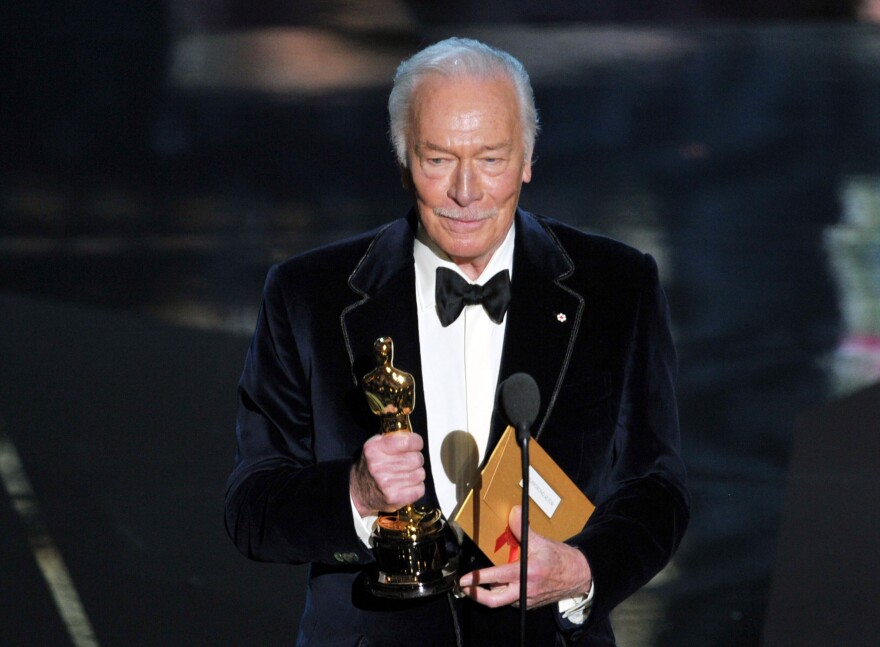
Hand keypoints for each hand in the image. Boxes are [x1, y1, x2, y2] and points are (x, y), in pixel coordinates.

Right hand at [350, 431, 424, 516]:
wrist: (357, 492)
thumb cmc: (370, 466)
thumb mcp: (374, 446)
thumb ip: (392, 438)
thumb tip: (411, 435)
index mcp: (375, 449)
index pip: (408, 442)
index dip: (416, 442)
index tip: (415, 445)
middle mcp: (379, 466)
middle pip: (417, 459)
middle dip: (416, 459)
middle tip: (408, 462)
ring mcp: (387, 484)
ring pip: (420, 474)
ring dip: (416, 474)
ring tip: (405, 474)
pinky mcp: (394, 498)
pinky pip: (420, 489)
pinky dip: (416, 487)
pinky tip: (406, 485)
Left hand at [458, 506, 591, 608]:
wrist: (579, 575)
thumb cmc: (561, 559)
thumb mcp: (541, 541)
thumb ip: (522, 528)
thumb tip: (513, 512)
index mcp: (526, 573)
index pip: (496, 578)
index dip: (478, 579)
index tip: (465, 579)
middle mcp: (525, 590)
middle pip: (494, 600)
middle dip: (476, 595)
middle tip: (465, 587)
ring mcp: (527, 600)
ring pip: (502, 601)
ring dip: (490, 593)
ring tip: (479, 584)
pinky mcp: (530, 604)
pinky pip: (512, 601)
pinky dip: (503, 594)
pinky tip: (499, 585)